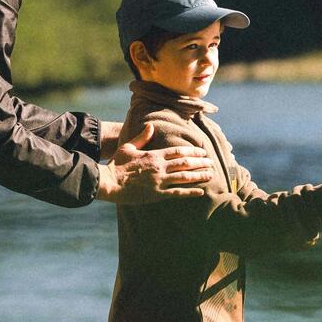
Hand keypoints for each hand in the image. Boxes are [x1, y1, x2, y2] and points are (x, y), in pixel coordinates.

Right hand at [96, 125, 214, 202]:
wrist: (109, 182)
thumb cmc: (117, 165)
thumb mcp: (129, 147)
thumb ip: (142, 137)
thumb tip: (151, 126)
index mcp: (154, 155)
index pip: (178, 151)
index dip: (192, 151)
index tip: (202, 152)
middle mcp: (160, 167)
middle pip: (185, 163)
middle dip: (200, 162)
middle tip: (212, 162)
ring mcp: (159, 181)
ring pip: (185, 177)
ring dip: (199, 175)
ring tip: (211, 174)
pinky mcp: (157, 194)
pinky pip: (177, 193)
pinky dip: (190, 192)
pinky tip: (201, 191)